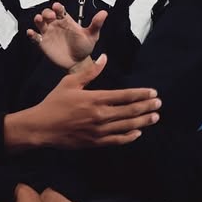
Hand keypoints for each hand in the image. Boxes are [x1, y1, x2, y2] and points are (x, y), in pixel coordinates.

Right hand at [3, 54, 160, 149]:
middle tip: (159, 103)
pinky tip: (138, 133)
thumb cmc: (54, 103)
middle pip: (130, 111)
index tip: (153, 92)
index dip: (141, 94)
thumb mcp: (70, 82)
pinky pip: (117, 140)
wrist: (41, 127)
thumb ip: (90, 71)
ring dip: (143, 121)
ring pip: (127, 126)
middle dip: (147, 107)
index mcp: (95, 98)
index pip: (125, 95)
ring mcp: (98, 131)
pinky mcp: (94, 142)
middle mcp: (100, 115)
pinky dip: (129, 137)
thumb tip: (104, 58)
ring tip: (155, 117)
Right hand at [27, 3, 105, 67]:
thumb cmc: (85, 47)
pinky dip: (32, 34)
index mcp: (66, 20)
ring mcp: (48, 33)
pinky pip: (35, 37)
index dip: (57, 7)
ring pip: (39, 23)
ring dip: (38, 20)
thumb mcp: (92, 35)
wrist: (79, 62)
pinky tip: (32, 33)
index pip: (59, 9)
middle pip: (47, 13)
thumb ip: (96, 24)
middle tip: (50, 16)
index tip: (57, 7)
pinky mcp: (43, 43)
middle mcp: (55, 24)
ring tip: (39, 20)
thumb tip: (105, 12)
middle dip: (46, 13)